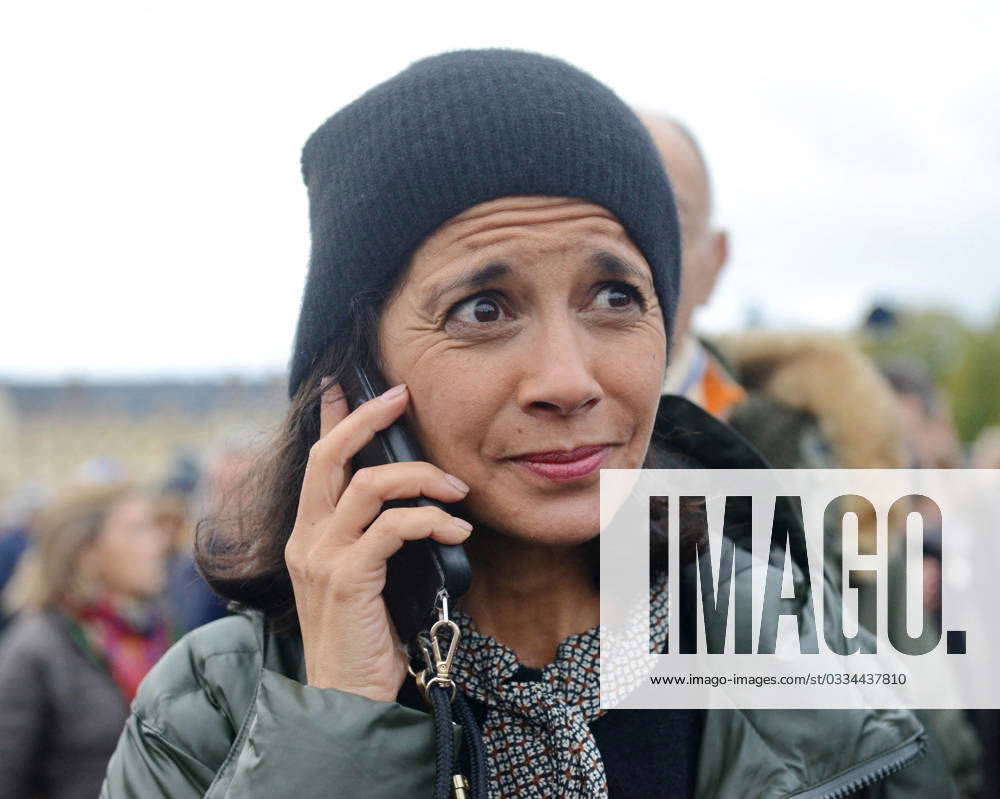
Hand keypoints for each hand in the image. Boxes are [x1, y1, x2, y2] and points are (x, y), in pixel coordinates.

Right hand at [284, 380, 472, 701]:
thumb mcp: (367, 577)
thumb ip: (378, 538)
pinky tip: (456, 528)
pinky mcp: (346, 579)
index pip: (317, 462)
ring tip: (457, 489)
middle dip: (366, 418)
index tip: (345, 385)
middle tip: (401, 396)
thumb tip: (419, 501)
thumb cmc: (366, 638)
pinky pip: (393, 528)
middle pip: (329, 457)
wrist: (346, 700)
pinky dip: (431, 519)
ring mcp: (321, 557)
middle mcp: (306, 539)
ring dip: (420, 476)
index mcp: (308, 535)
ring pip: (368, 485)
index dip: (331, 419)